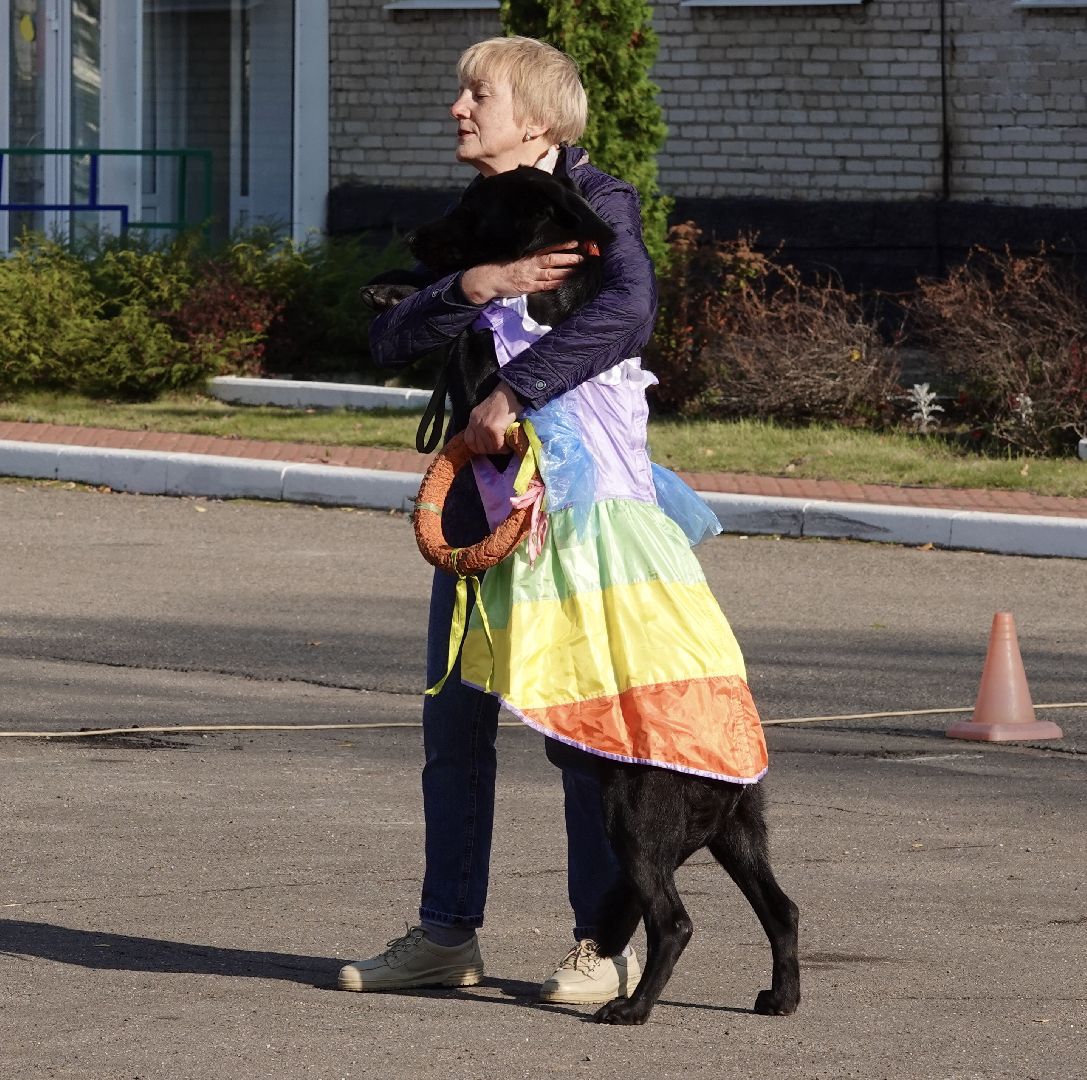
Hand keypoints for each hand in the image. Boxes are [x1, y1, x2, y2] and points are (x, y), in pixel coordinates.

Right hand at [460, 243, 581, 304]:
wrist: (491, 278)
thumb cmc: (505, 267)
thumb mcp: (518, 258)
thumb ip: (532, 257)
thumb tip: (548, 255)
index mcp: (529, 255)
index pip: (549, 248)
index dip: (563, 245)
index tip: (575, 242)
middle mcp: (531, 264)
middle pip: (553, 260)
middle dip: (568, 258)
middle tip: (582, 257)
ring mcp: (530, 276)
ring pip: (552, 273)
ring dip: (566, 272)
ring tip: (578, 270)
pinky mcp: (528, 287)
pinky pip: (545, 286)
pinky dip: (556, 284)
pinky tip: (565, 282)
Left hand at [463, 381, 520, 455]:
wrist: (511, 392)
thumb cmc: (503, 402)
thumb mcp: (486, 412)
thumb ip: (482, 424)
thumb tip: (486, 441)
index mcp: (472, 418)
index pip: (469, 440)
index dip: (478, 447)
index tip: (487, 447)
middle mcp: (475, 423)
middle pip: (479, 447)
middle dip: (490, 450)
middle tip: (499, 447)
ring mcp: (483, 426)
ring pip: (489, 448)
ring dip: (498, 450)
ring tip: (505, 446)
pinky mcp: (494, 429)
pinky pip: (498, 446)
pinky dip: (504, 448)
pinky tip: (508, 445)